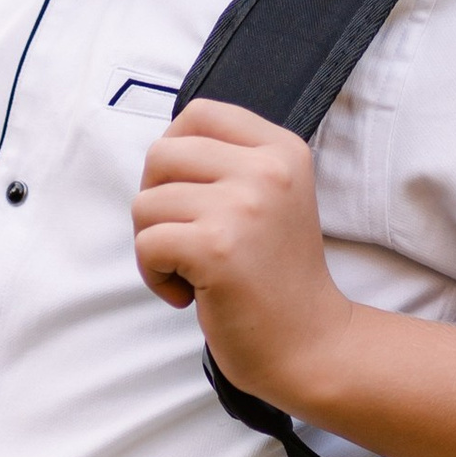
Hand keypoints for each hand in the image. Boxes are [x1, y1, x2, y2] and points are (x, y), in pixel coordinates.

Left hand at [132, 101, 357, 410]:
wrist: (309, 343)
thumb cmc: (274, 274)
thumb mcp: (270, 197)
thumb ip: (228, 163)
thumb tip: (163, 148)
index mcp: (282, 149)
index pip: (199, 113)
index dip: (175, 152)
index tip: (189, 195)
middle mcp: (267, 169)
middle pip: (161, 153)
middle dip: (156, 200)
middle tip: (184, 237)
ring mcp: (243, 207)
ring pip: (145, 203)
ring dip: (154, 244)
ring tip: (191, 270)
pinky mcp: (217, 249)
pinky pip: (146, 244)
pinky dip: (154, 275)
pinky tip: (187, 293)